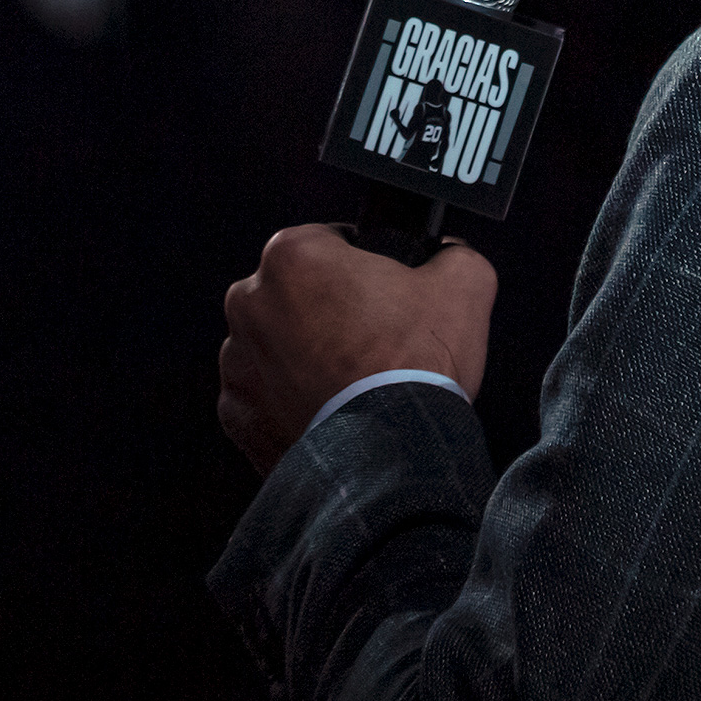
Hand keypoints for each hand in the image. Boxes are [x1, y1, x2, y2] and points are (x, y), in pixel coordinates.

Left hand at [219, 224, 496, 475]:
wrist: (392, 458)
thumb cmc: (417, 367)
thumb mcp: (464, 283)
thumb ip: (452, 252)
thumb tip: (446, 254)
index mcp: (293, 255)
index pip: (330, 242)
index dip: (364, 266)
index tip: (384, 295)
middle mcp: (249, 302)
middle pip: (296, 293)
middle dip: (328, 310)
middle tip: (374, 340)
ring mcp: (237, 362)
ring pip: (276, 344)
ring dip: (306, 356)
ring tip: (353, 382)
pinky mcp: (235, 414)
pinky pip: (265, 395)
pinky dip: (291, 401)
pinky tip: (331, 410)